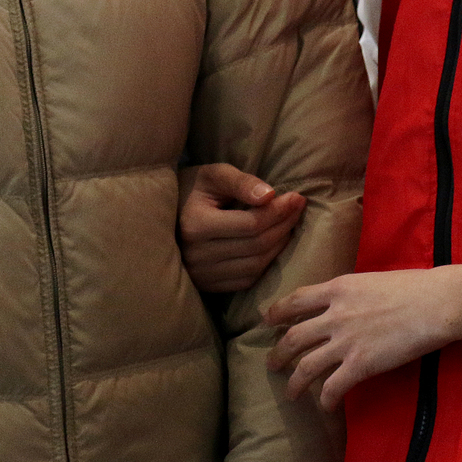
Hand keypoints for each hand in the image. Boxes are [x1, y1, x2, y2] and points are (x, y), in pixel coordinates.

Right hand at [179, 164, 305, 292]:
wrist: (164, 215)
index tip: (297, 197)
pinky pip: (247, 279)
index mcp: (195, 225)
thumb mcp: (213, 174)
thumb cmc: (192, 189)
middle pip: (256, 246)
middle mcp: (196, 256)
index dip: (279, 212)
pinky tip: (273, 244)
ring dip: (279, 245)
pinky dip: (266, 263)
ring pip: (255, 266)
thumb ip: (240, 181)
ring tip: (289, 224)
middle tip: (298, 208)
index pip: (250, 224)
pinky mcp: (207, 286)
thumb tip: (270, 195)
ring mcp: (200, 275)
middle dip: (283, 225)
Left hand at [263, 266, 461, 411]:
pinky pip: (333, 386)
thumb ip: (352, 293)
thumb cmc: (413, 286)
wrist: (435, 303)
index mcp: (338, 288)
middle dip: (278, 352)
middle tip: (271, 363)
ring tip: (290, 393)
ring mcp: (345, 341)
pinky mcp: (360, 364)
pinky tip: (326, 406)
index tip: (268, 319)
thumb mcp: (371, 280)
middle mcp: (334, 315)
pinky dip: (326, 399)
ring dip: (294, 382)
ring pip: (306, 365)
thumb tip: (345, 302)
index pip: (296, 299)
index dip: (278, 311)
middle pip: (294, 336)